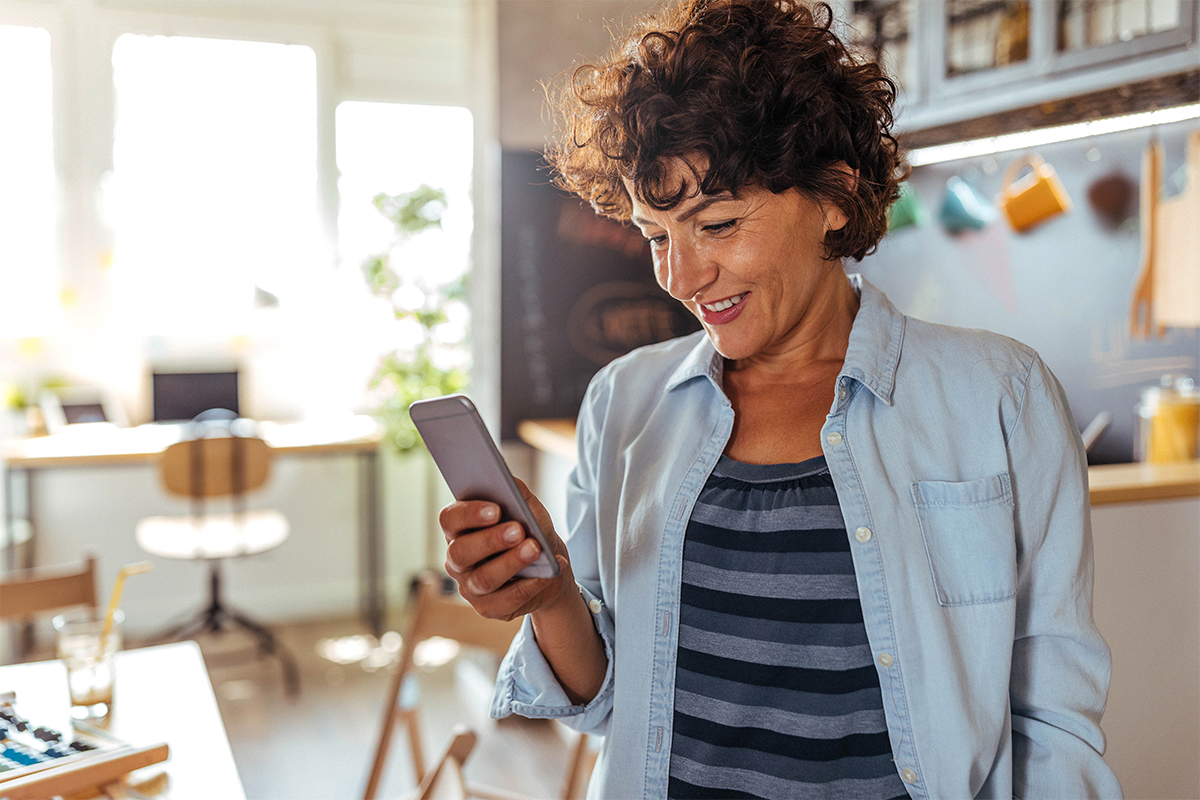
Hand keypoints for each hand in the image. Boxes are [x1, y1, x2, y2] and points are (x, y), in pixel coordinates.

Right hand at [441, 478, 574, 621]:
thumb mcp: (528, 509)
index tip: (495, 509)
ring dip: (511, 563)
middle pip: (461, 552)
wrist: (547, 565)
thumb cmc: (530, 531)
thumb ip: (517, 493)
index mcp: (459, 529)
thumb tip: (510, 481)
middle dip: (490, 541)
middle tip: (518, 531)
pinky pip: (504, 601)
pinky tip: (545, 575)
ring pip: (483, 579)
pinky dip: (528, 587)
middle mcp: (457, 559)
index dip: (469, 514)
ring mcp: (469, 587)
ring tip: (536, 549)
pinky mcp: (487, 608)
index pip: (450, 519)